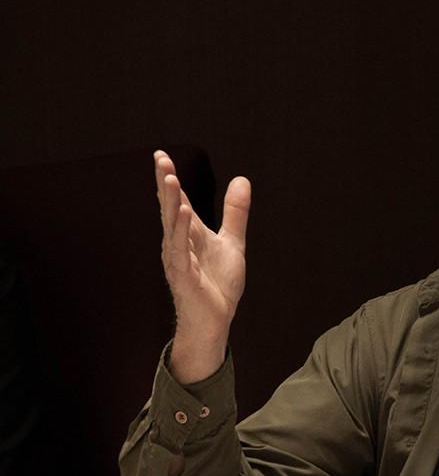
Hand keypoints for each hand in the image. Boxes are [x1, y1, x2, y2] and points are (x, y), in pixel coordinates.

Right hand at [155, 150, 250, 382]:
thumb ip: (235, 213)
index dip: (170, 179)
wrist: (215, 320)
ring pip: (172, 225)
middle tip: (160, 158)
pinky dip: (181, 231)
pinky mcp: (183, 274)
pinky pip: (180, 249)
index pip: (179, 201)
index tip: (162, 155)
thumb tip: (241, 180)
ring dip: (171, 202)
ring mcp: (178, 258)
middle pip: (171, 207)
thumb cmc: (217, 284)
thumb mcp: (232, 242)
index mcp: (189, 234)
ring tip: (171, 178)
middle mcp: (178, 242)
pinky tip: (183, 213)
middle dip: (165, 183)